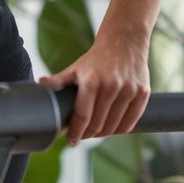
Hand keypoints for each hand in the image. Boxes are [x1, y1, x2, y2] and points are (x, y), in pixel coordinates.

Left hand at [38, 29, 150, 145]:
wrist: (124, 42)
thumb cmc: (96, 58)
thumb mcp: (76, 68)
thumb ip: (59, 79)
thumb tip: (40, 84)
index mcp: (91, 81)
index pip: (83, 116)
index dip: (76, 132)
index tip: (71, 141)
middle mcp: (111, 86)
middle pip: (98, 124)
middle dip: (88, 134)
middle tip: (82, 136)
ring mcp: (129, 90)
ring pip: (115, 126)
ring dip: (103, 133)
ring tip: (95, 132)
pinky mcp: (143, 93)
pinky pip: (131, 122)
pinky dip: (120, 129)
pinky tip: (112, 128)